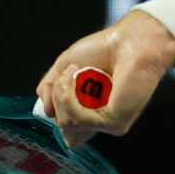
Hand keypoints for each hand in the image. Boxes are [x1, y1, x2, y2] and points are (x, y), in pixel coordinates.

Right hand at [36, 10, 174, 147]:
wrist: (128, 41)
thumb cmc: (103, 50)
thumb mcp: (63, 67)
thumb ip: (49, 89)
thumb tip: (46, 110)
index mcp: (91, 113)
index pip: (67, 133)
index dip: (58, 109)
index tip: (63, 84)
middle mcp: (101, 121)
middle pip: (64, 128)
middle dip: (58, 97)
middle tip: (72, 72)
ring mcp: (108, 123)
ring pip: (67, 124)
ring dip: (63, 94)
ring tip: (76, 71)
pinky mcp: (115, 122)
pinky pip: (78, 120)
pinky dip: (72, 97)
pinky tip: (82, 78)